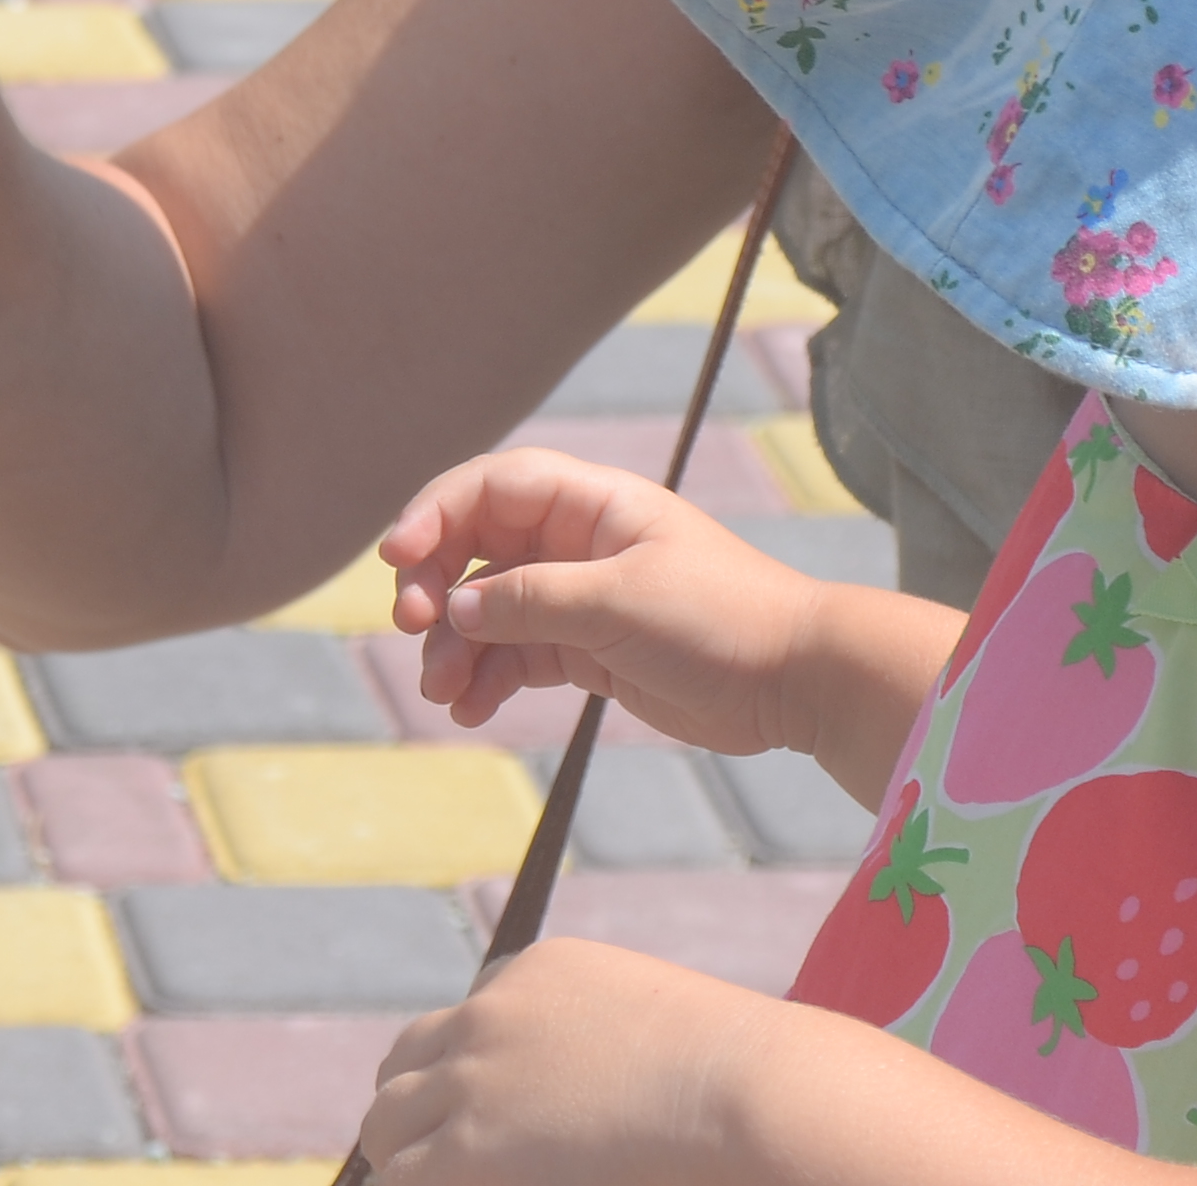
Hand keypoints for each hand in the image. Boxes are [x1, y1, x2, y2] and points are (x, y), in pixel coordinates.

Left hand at [359, 939, 771, 1180]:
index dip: (468, 1065)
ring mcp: (472, 1080)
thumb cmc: (735, 1073)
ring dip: (400, 1151)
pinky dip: (410, 1185)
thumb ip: (605, 1042)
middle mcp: (488, 1015)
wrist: (740, 1089)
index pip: (471, 1013)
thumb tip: (597, 1104)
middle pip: (409, 1058)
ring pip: (388, 1119)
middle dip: (413, 1100)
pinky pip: (403, 1174)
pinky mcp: (468, 1148)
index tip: (477, 1102)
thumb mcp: (662, 1028)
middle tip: (419, 1145)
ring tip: (409, 1179)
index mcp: (534, 972)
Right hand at [385, 448, 832, 758]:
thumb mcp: (617, 602)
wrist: (797, 682)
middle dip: (436, 585)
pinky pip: (515, 656)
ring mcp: (580, 596)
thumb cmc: (719, 620)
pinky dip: (486, 678)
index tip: (399, 557)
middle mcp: (577, 542)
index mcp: (590, 503)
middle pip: (475, 547)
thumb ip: (528, 600)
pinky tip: (468, 708)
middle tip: (413, 627)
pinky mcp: (588, 650)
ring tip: (442, 690)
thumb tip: (454, 609)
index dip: (435, 513)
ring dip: (455, 645)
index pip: (489, 488)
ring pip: (488, 610)